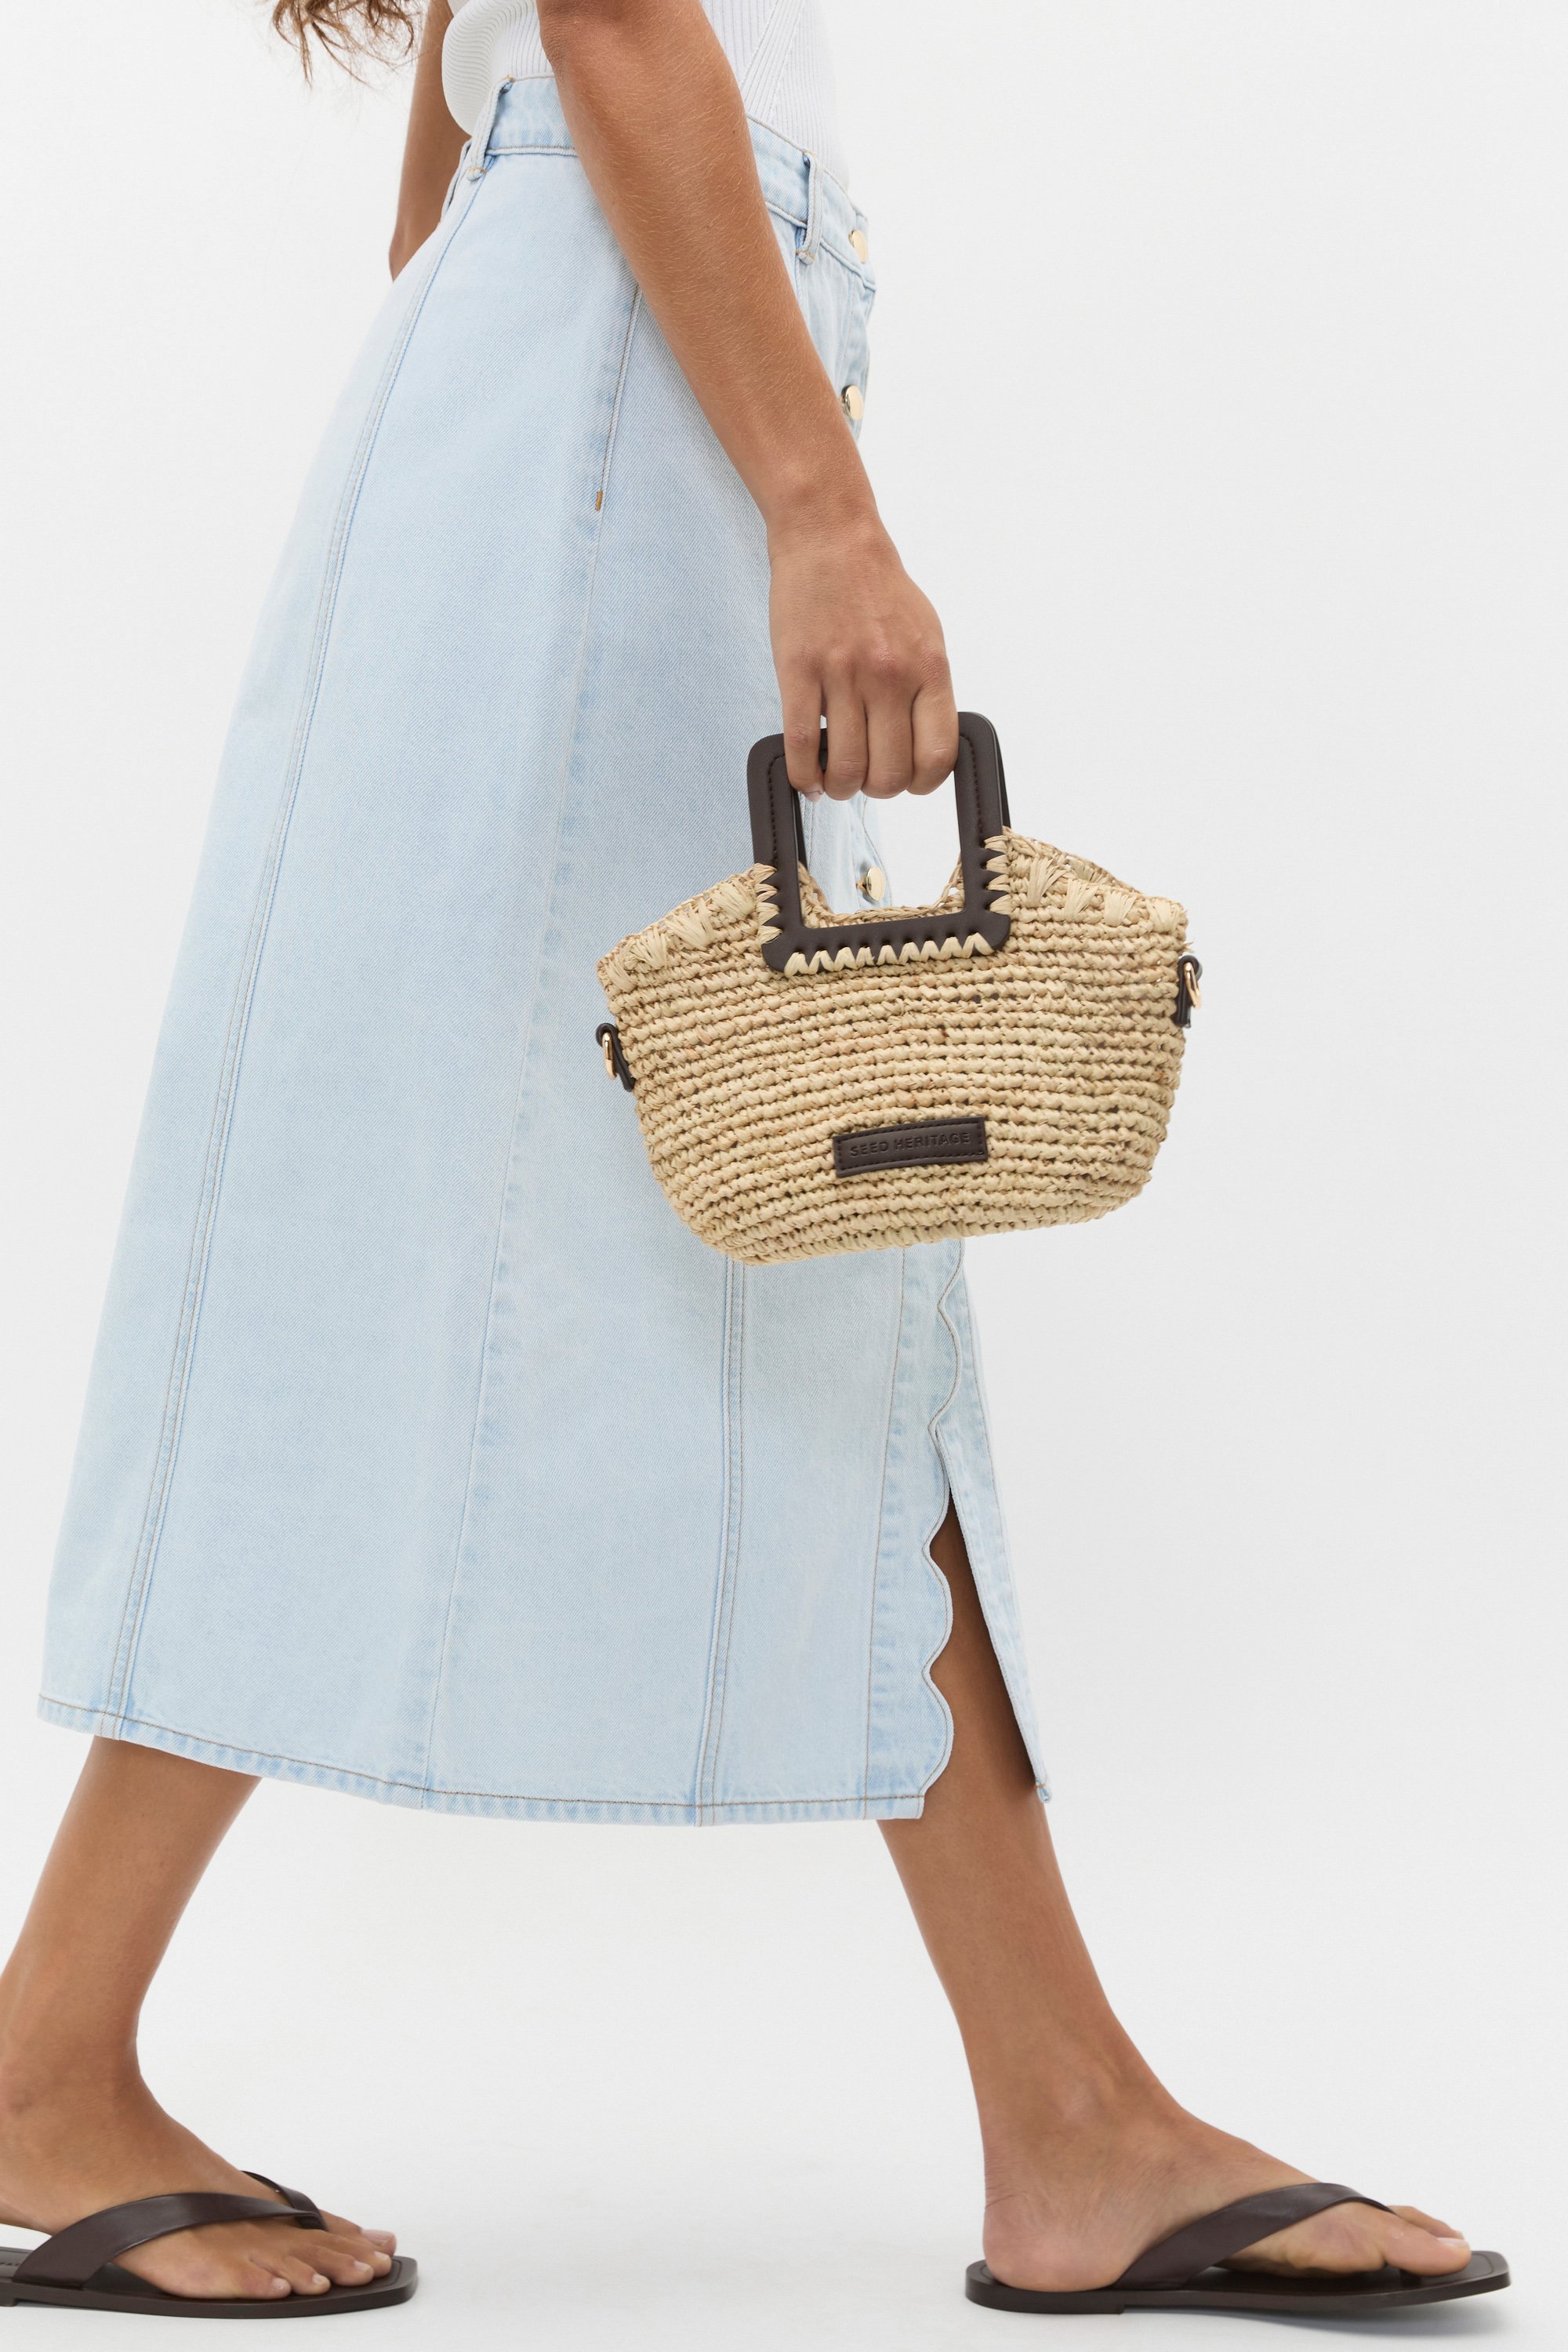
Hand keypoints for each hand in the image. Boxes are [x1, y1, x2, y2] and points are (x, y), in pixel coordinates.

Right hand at [767, 503, 956, 800]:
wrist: (831, 541)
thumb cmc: (879, 591)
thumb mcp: (926, 636)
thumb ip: (928, 691)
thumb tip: (925, 748)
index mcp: (929, 668)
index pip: (936, 756)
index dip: (921, 783)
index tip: (908, 781)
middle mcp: (890, 674)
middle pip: (889, 773)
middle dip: (877, 789)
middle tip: (866, 777)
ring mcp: (843, 673)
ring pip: (846, 769)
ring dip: (840, 787)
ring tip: (835, 778)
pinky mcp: (799, 670)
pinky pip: (802, 746)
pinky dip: (805, 776)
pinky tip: (809, 777)